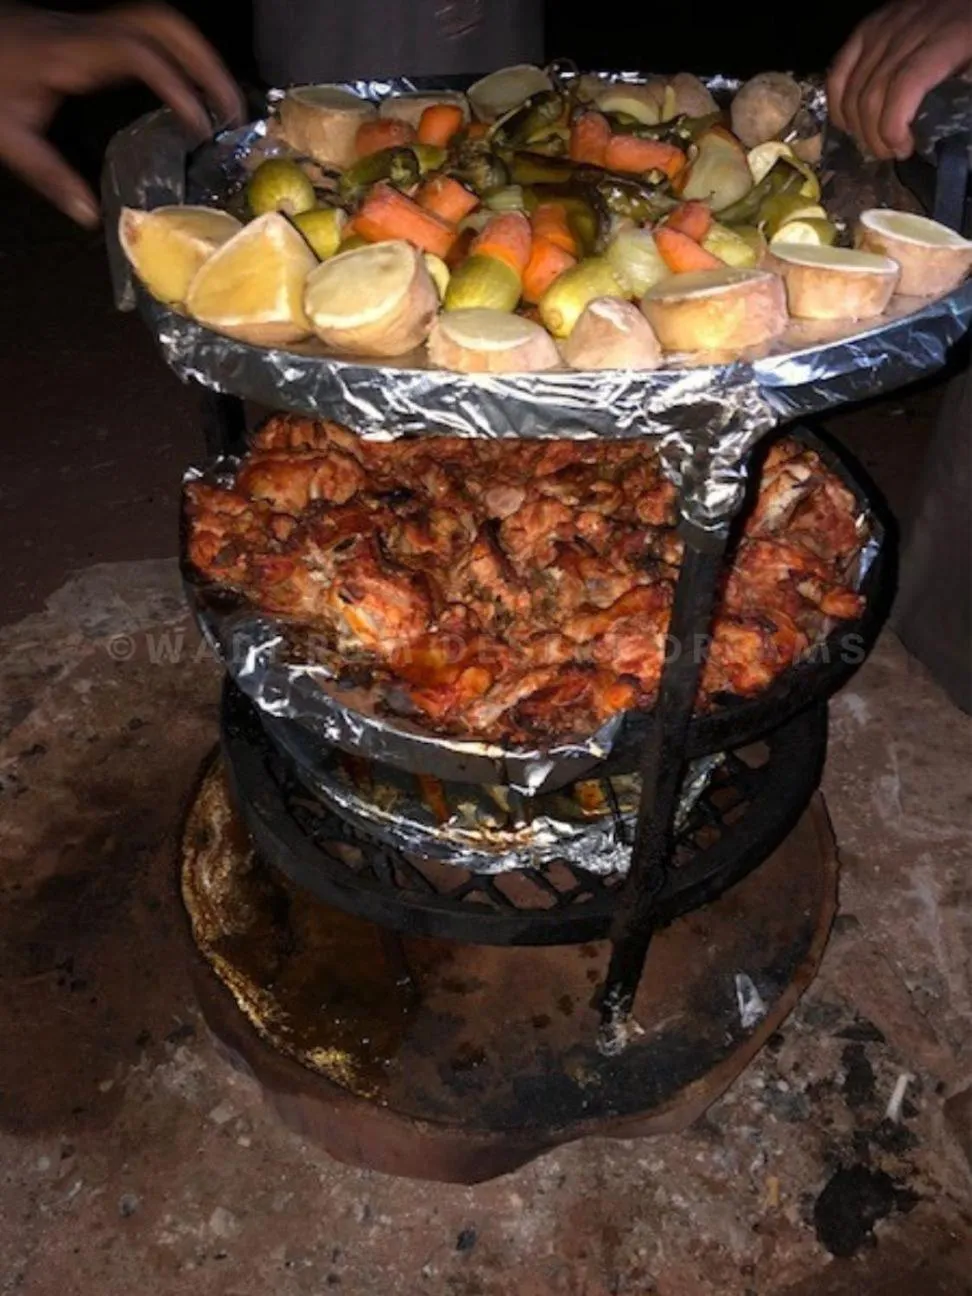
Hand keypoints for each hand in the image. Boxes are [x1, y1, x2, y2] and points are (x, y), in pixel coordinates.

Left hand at [0, 3, 243, 225]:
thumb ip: (50, 175)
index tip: (199, 124)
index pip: (140, 54)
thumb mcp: (8, 136)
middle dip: (204, 62)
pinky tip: (180, 89)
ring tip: (218, 96)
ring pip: (156, 22)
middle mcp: (85, 33)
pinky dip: (173, 57)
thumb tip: (89, 215)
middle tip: (230, 105)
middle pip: (161, 25)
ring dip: (194, 55)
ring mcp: (86, 27)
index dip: (178, 85)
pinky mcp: (85, 33)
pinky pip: (142, 33)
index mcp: (71, 55)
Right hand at [827, 0, 971, 160]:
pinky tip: (848, 124)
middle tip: (889, 152)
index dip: (894, 126)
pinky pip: (838, 73)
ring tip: (874, 143)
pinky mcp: (865, 29)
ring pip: (852, 90)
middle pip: (873, 94)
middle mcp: (908, 30)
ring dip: (857, 127)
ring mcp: (881, 28)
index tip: (903, 149)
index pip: (905, 86)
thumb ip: (962, 98)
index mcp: (946, 38)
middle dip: (875, 135)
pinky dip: (837, 106)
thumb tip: (942, 141)